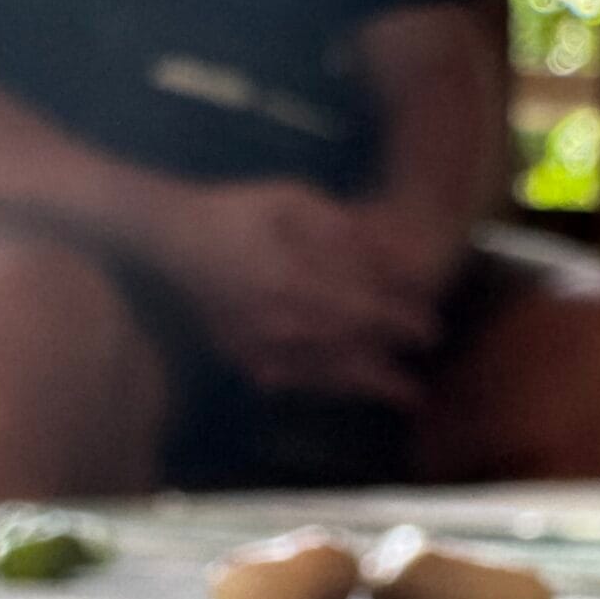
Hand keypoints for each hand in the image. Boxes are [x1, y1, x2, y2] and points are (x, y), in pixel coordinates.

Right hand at [165, 181, 441, 405]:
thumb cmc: (235, 210)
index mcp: (292, 280)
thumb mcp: (293, 201)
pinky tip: (343, 388)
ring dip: (363, 388)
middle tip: (420, 385)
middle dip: (387, 370)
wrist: (170, 237)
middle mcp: (277, 322)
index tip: (429, 331)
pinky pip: (290, 379)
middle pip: (347, 353)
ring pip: (321, 375)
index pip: (361, 309)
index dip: (399, 323)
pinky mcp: (239, 355)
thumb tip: (392, 256)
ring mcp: (255, 345)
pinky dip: (323, 386)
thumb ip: (344, 230)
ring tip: (400, 397)